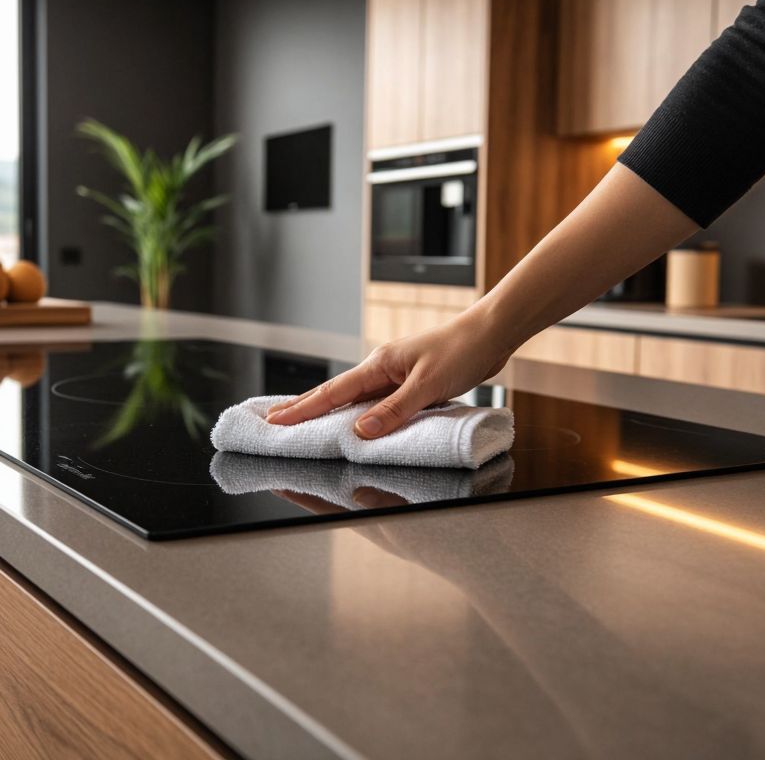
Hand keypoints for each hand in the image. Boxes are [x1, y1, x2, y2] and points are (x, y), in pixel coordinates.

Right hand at [266, 309, 513, 438]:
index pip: (332, 393)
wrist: (490, 333)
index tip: (276, 421)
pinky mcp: (409, 381)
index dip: (303, 410)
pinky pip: (374, 400)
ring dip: (327, 410)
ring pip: (353, 397)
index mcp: (379, 365)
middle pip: (334, 392)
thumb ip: (394, 410)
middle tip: (273, 420)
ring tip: (302, 420)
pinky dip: (357, 411)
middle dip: (303, 407)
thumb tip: (359, 431)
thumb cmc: (462, 351)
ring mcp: (393, 374)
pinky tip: (353, 418)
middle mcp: (381, 368)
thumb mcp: (427, 385)